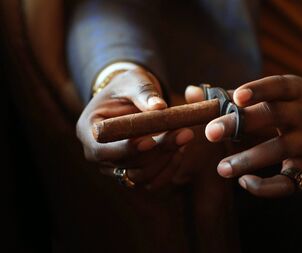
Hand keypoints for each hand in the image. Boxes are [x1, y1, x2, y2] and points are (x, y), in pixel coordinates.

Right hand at [76, 67, 193, 189]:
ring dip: (165, 160)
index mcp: (89, 130)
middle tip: (184, 134)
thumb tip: (159, 106)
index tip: (151, 140)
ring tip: (185, 136)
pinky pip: (151, 182)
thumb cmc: (129, 86)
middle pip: (124, 165)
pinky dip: (169, 169)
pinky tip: (181, 150)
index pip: (102, 149)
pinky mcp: (133, 175)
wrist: (132, 98)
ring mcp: (114, 168)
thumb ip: (144, 92)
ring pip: (140, 176)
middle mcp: (97, 154)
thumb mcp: (134, 81)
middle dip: (156, 152)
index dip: (126, 148)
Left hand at [204, 75, 301, 197]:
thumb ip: (232, 95)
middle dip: (241, 124)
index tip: (236, 96)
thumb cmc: (293, 105)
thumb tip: (191, 91)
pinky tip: (245, 182)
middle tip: (211, 132)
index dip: (259, 90)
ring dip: (248, 160)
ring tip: (221, 168)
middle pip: (274, 116)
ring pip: (278, 150)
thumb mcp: (274, 93)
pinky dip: (265, 186)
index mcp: (296, 91)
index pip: (279, 86)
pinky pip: (287, 182)